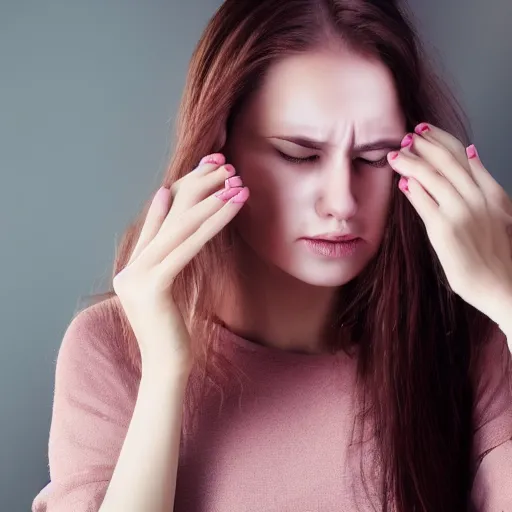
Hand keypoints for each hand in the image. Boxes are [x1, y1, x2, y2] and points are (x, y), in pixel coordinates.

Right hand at [112, 153, 248, 371]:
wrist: (166, 368)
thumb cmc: (174, 330)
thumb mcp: (170, 290)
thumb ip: (168, 257)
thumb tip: (172, 223)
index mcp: (133, 265)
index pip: (159, 217)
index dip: (184, 188)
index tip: (208, 167)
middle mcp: (130, 267)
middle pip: (168, 215)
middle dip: (198, 186)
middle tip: (225, 164)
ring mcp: (136, 276)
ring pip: (179, 227)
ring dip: (210, 201)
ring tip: (235, 180)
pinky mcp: (151, 287)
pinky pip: (187, 248)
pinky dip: (212, 224)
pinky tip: (230, 205)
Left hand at [387, 122, 511, 324]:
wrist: (505, 286)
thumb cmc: (499, 254)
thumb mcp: (500, 210)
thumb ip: (483, 182)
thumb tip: (472, 152)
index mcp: (492, 192)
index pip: (463, 155)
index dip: (441, 139)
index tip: (424, 130)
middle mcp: (478, 198)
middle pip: (446, 161)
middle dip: (424, 144)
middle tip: (406, 136)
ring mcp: (461, 213)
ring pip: (432, 177)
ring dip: (411, 162)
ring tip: (396, 154)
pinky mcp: (444, 230)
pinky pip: (424, 202)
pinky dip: (412, 189)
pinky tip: (402, 181)